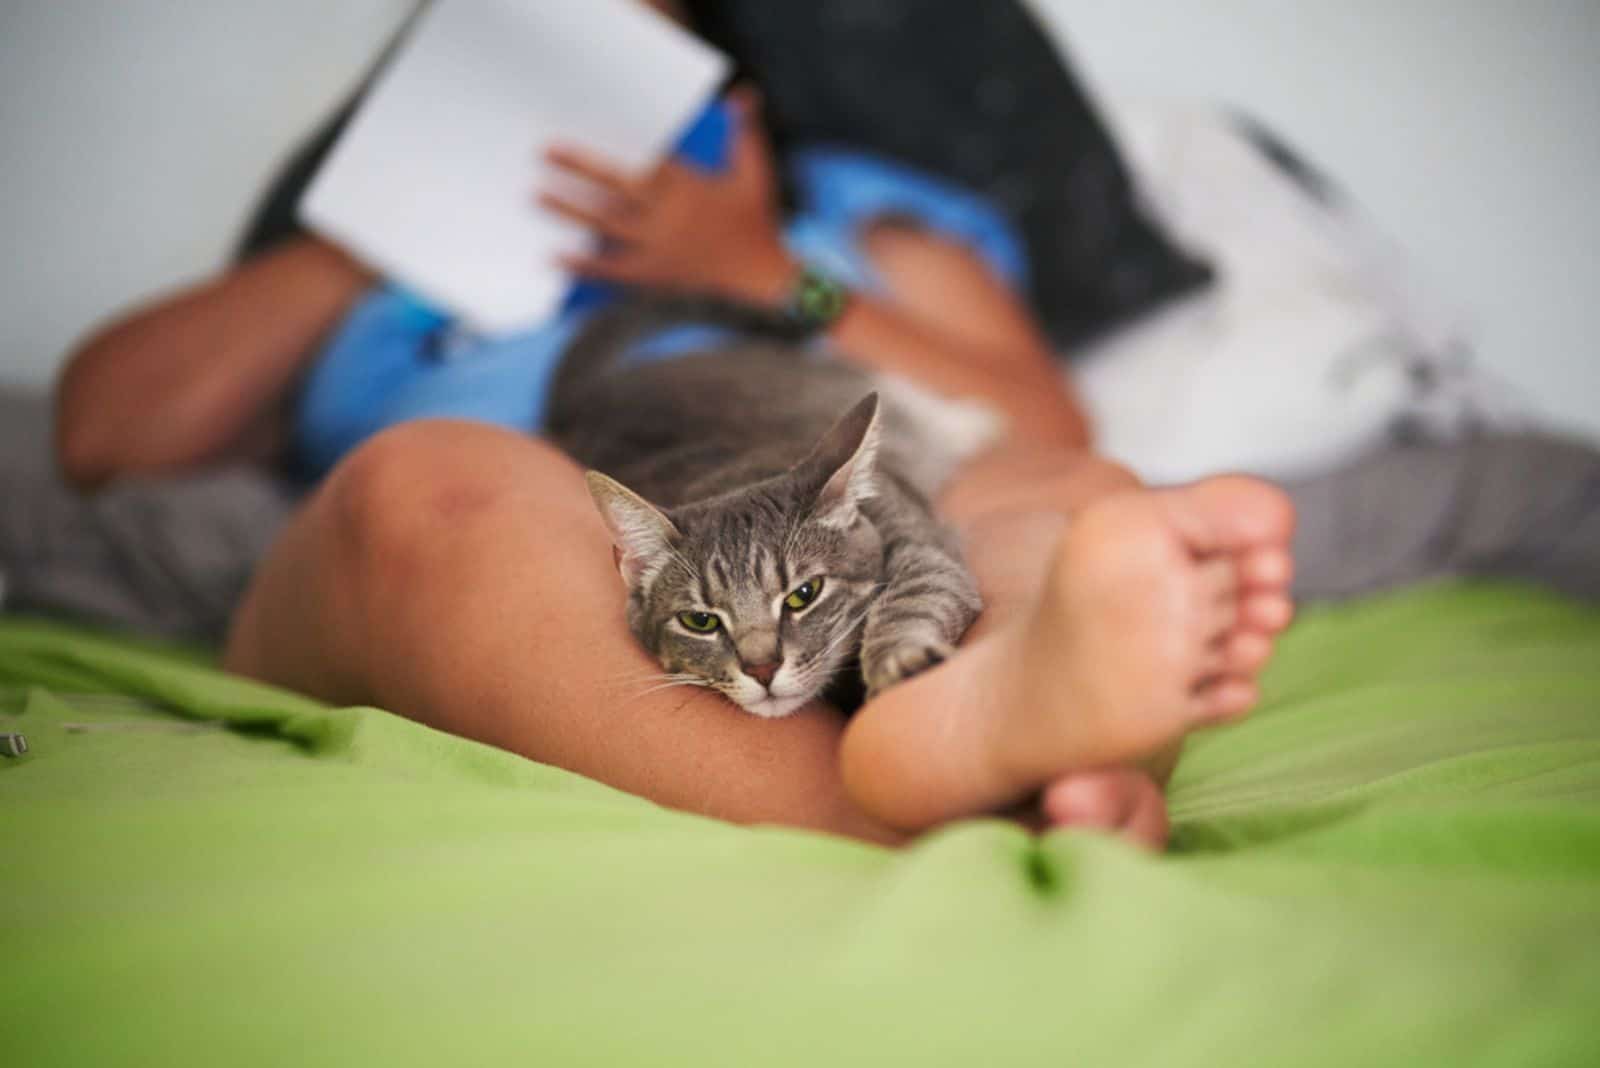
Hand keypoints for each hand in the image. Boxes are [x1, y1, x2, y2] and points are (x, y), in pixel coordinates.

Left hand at [538, 89, 797, 304]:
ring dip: (569, 210)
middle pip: (614, 187)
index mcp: (687, 186)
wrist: (762, 287)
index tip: (579, 134)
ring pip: (604, 224)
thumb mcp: (755, 177)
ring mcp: (657, 247)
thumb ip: (744, 134)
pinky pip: (609, 269)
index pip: (640, 160)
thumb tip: (744, 95)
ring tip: (536, 196)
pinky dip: (581, 263)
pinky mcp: (652, 278)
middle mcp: (667, 214)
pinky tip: (554, 256)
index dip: (608, 147)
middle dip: (578, 167)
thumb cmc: (758, 229)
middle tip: (544, 153)